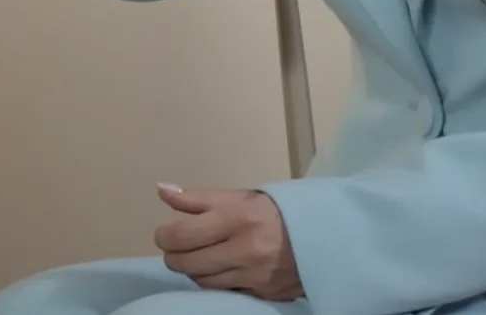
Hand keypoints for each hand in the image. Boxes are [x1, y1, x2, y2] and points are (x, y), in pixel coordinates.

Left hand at [153, 184, 302, 301]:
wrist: (324, 236)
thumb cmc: (275, 212)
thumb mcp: (240, 197)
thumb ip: (198, 199)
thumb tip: (161, 190)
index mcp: (238, 219)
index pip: (183, 235)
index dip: (165, 237)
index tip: (164, 234)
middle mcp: (245, 250)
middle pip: (187, 264)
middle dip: (174, 256)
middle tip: (178, 247)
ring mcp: (255, 276)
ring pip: (202, 282)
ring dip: (194, 270)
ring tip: (200, 256)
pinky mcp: (263, 295)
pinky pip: (224, 293)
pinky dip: (215, 283)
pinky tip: (219, 270)